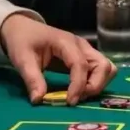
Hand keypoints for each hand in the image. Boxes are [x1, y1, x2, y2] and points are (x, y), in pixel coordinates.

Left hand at [0, 13, 116, 103]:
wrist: (24, 28)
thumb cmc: (23, 41)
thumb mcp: (22, 59)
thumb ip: (32, 79)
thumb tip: (39, 100)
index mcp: (66, 42)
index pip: (81, 64)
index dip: (78, 85)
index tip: (69, 101)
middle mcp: (82, 46)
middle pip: (103, 66)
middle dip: (94, 86)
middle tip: (76, 98)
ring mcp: (87, 51)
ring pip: (107, 68)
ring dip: (98, 84)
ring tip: (80, 94)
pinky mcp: (87, 57)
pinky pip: (101, 70)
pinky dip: (97, 82)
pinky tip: (81, 89)